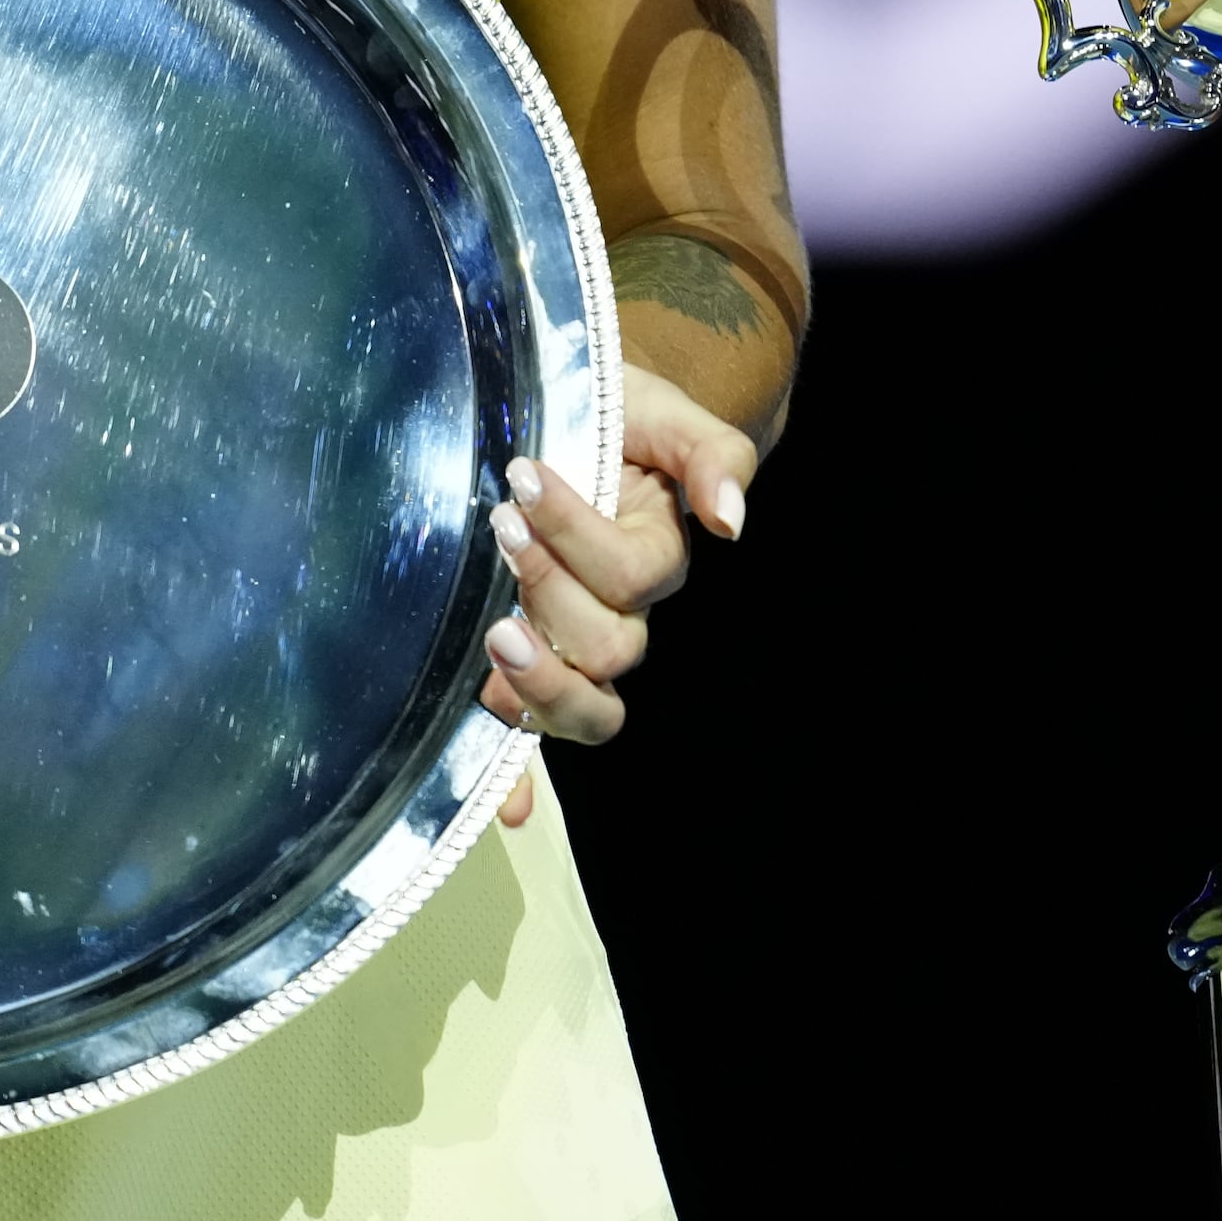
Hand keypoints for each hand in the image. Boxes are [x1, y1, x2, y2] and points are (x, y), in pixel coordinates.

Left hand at [476, 364, 757, 827]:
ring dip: (537, 684)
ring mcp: (572, 649)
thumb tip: (730, 524)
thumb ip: (714, 457)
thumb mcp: (664, 413)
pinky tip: (513, 808)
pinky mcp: (525, 665)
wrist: (566, 421)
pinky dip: (522, 783)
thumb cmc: (613, 412)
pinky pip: (533, 741)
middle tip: (502, 533)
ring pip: (583, 706)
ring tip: (492, 630)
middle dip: (551, 595)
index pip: (630, 574)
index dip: (576, 533)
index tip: (524, 473)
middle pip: (608, 650)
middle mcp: (620, 615)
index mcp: (654, 556)